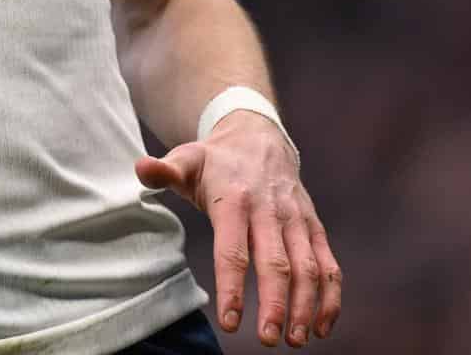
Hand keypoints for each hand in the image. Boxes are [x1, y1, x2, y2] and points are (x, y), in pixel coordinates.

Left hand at [136, 112, 342, 346]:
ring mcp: (296, 220)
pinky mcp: (314, 227)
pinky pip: (329, 264)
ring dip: (306, 306)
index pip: (233, 249)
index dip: (232, 287)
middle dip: (275, 304)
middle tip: (267, 339)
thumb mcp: (187, 159)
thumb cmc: (217, 160)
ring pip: (308, 267)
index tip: (229, 321)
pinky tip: (321, 326)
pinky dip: (330, 297)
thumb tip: (140, 168)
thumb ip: (164, 170)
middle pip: (276, 263)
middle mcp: (270, 211)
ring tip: (296, 340)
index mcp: (235, 200)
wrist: (258, 136)